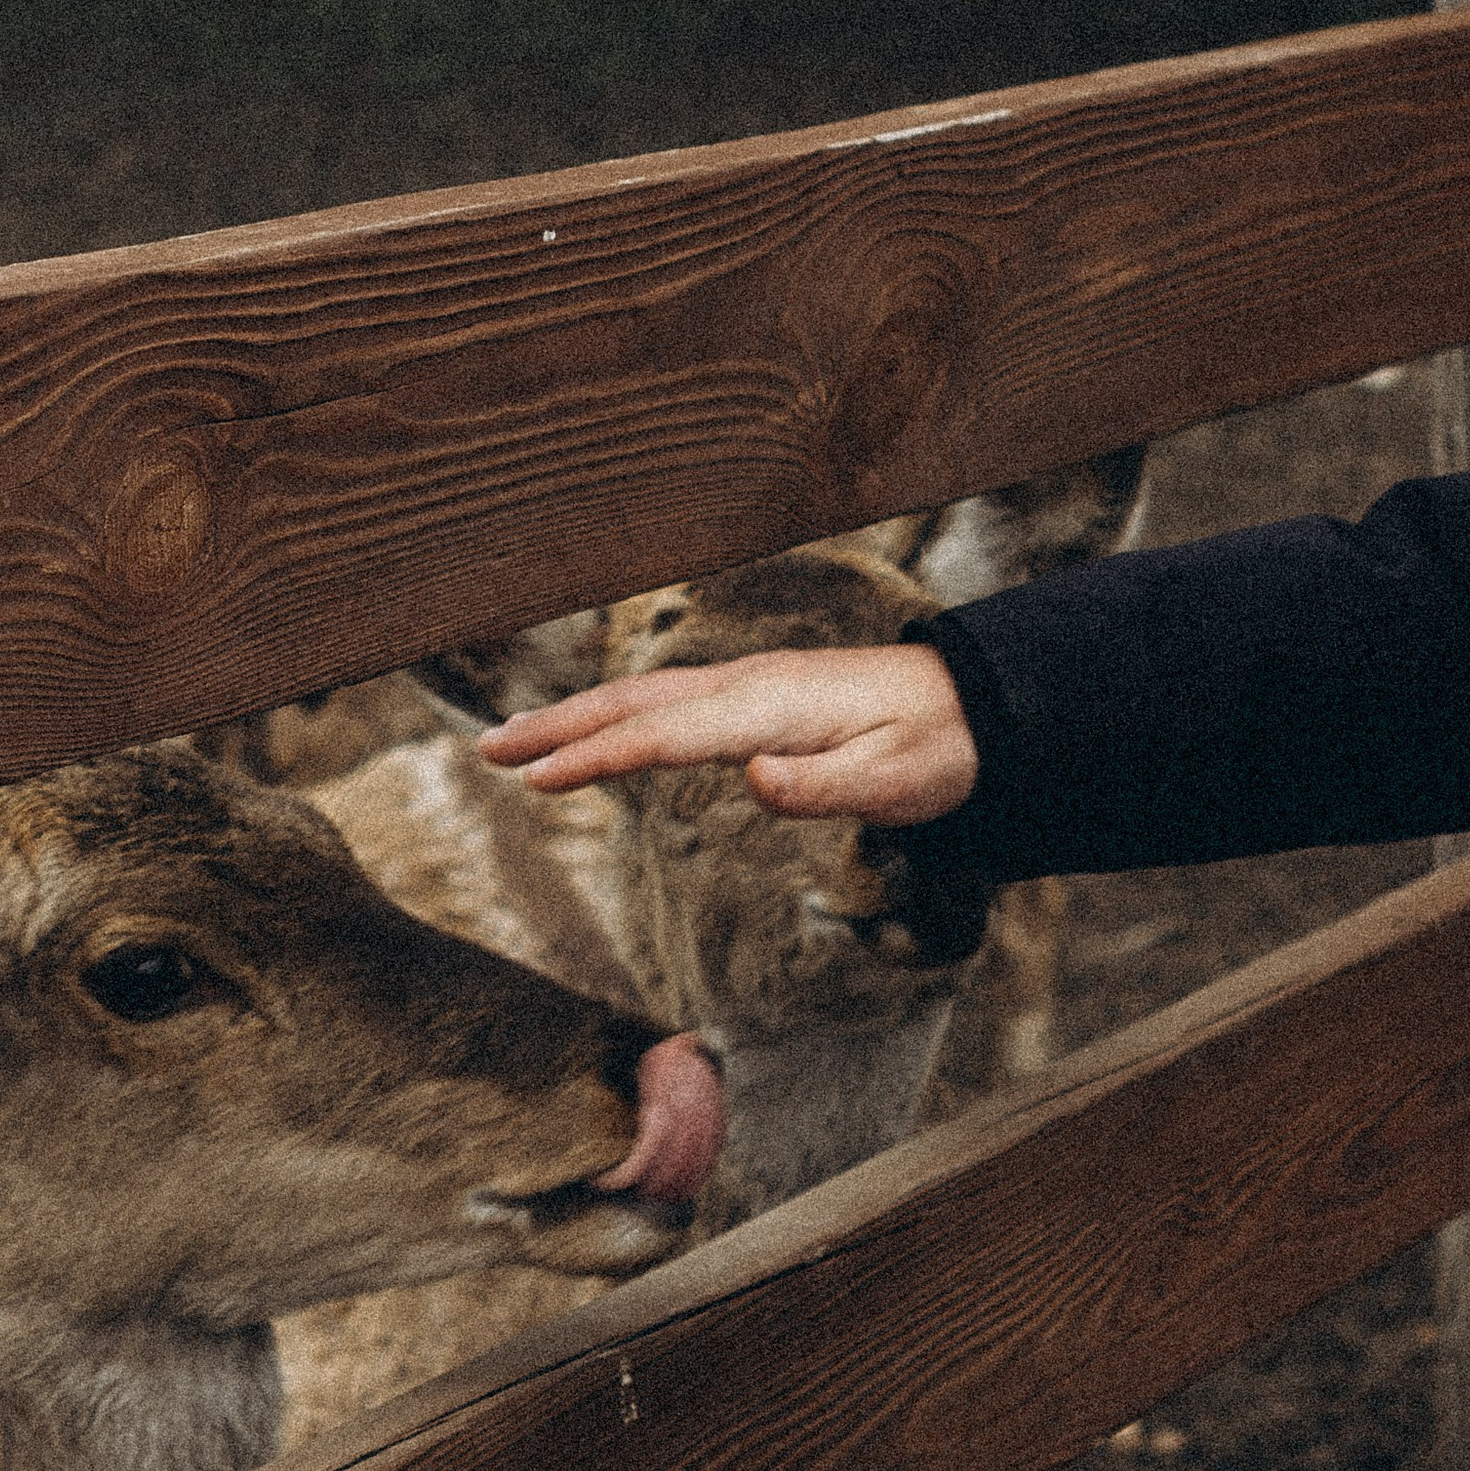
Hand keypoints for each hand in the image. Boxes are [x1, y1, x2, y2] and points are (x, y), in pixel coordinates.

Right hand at [478, 645, 978, 824]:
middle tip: (489, 753)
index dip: (598, 758)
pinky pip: (668, 701)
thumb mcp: (898, 782)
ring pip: (645, 697)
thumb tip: (753, 780)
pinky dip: (616, 713)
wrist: (980, 705)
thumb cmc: (941, 748)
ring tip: (515, 740)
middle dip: (559, 727)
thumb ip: (824, 786)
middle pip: (636, 704)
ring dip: (577, 716)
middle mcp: (750, 685)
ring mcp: (751, 684)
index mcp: (773, 706)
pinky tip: (596, 731)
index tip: (538, 782)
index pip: (666, 735)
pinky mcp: (757, 694)